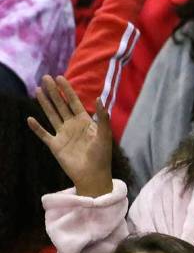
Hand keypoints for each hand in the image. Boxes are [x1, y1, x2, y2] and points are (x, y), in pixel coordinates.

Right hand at [26, 76, 112, 196]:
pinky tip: (30, 119)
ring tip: (38, 90)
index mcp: (85, 122)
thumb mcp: (105, 135)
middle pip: (60, 105)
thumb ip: (103, 118)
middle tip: (45, 77)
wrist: (93, 175)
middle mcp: (72, 125)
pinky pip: (44, 134)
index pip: (74, 102)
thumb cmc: (102, 156)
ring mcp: (63, 135)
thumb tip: (99, 99)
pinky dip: (37, 128)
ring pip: (51, 115)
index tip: (60, 77)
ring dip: (45, 103)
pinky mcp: (55, 146)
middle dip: (53, 92)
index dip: (67, 90)